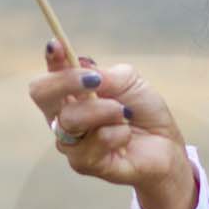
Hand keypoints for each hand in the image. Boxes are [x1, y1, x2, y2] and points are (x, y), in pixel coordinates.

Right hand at [27, 42, 195, 208]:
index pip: (47, 75)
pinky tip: (127, 137)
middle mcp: (63, 118)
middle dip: (69, 81)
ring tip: (125, 114)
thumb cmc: (143, 111)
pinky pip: (95, 141)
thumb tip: (82, 67)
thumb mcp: (129, 82)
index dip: (49, 59)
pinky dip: (118, 133)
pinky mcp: (84, 164)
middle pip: (42, 95)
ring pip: (70, 120)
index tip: (57, 45)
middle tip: (97, 81)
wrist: (165, 146)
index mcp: (69, 95)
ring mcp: (71, 143)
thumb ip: (105, 74)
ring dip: (104, 111)